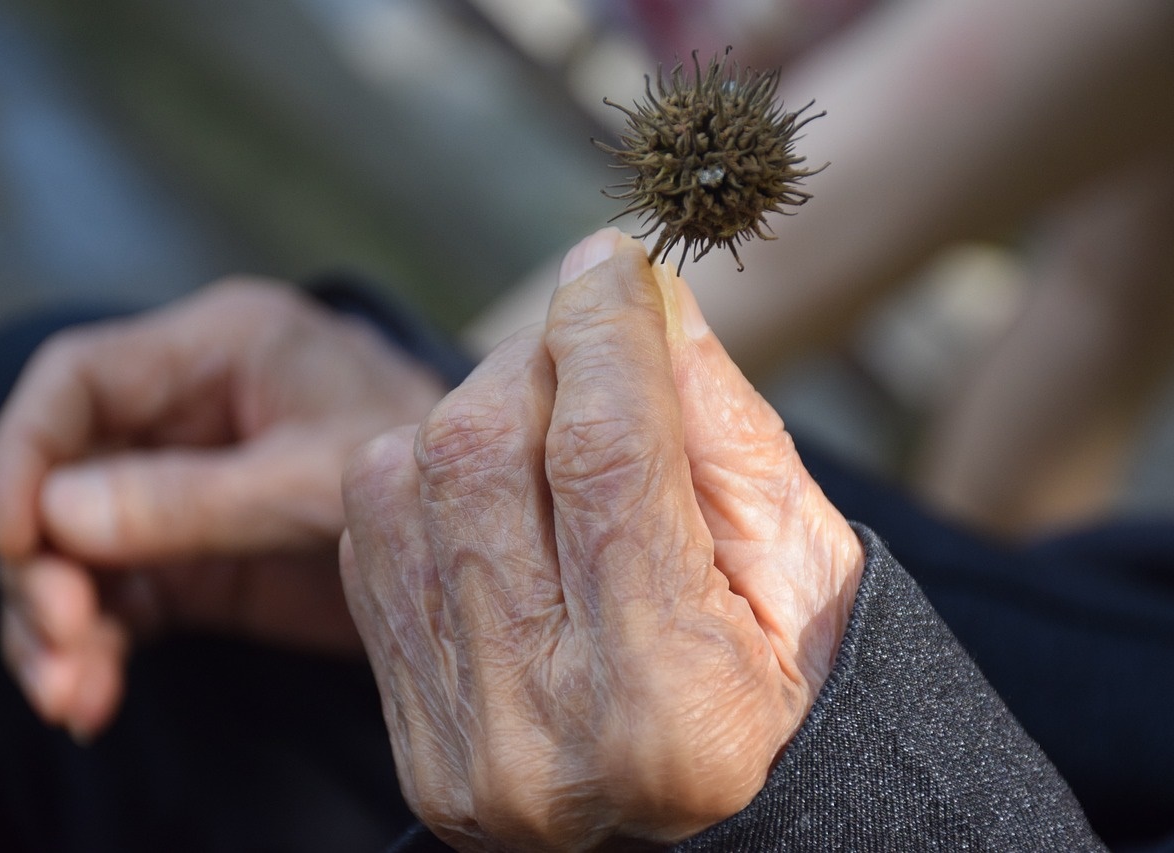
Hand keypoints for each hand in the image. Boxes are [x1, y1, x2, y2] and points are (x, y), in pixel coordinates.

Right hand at [0, 279, 445, 738]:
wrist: (498, 526)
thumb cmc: (434, 464)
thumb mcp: (318, 476)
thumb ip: (196, 496)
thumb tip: (56, 514)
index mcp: (220, 348)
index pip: (78, 379)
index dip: (25, 453)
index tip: (20, 539)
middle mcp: (188, 411)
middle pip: (61, 473)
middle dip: (43, 563)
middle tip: (60, 643)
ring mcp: (188, 487)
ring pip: (78, 546)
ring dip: (60, 622)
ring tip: (73, 695)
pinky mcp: (200, 555)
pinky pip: (122, 595)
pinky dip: (98, 648)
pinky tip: (91, 701)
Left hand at [341, 229, 863, 849]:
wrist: (720, 824)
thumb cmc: (791, 682)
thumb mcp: (801, 559)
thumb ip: (718, 423)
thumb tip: (635, 289)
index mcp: (670, 706)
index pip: (607, 462)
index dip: (605, 333)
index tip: (611, 260)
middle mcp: (537, 738)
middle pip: (483, 455)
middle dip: (539, 358)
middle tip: (594, 342)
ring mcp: (454, 743)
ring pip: (406, 478)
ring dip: (479, 407)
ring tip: (554, 424)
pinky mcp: (410, 735)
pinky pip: (372, 535)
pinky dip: (429, 473)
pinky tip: (500, 489)